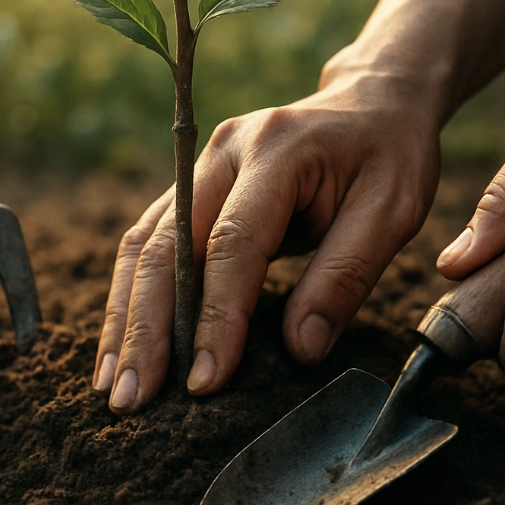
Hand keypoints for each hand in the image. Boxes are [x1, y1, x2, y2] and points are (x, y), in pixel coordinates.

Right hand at [93, 54, 440, 413]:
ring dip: (126, 317)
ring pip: (145, 245)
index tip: (204, 383)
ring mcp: (200, 165)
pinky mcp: (194, 186)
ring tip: (112, 385)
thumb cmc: (388, 157)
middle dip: (147, 327)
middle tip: (131, 400)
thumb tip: (299, 350)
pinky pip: (151, 242)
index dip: (215, 317)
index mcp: (277, 151)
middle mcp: (224, 152)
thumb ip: (345, 276)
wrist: (371, 104)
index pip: (232, 243)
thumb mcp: (391, 212)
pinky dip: (134, 295)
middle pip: (168, 245)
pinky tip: (123, 342)